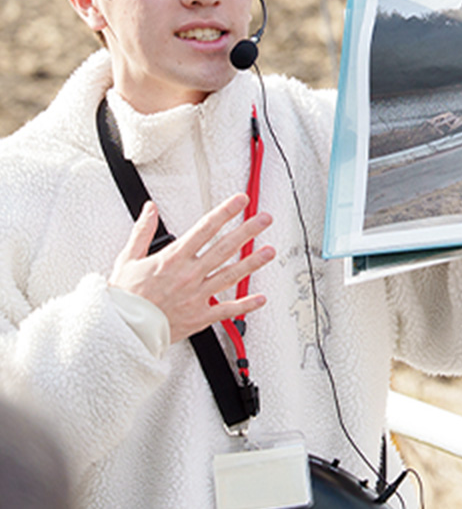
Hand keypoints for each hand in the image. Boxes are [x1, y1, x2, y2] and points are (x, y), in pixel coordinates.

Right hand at [109, 194, 275, 343]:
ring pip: (230, 275)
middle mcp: (188, 275)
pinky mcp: (199, 316)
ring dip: (252, 262)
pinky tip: (261, 298)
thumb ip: (142, 231)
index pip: (205, 228)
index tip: (240, 201)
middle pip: (224, 248)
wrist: (121, 330)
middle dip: (247, 231)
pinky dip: (245, 305)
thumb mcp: (128, 258)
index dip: (225, 212)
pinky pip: (226, 310)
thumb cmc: (124, 297)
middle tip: (264, 219)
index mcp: (172, 259)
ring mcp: (196, 296)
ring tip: (270, 251)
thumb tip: (150, 209)